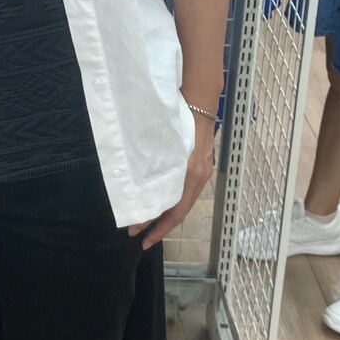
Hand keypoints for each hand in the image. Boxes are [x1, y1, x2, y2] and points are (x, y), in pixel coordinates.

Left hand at [131, 117, 216, 250]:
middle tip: (137, 234)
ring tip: (145, 221)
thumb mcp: (167, 144)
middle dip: (158, 225)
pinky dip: (171, 200)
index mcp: (191, 175)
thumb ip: (157, 165)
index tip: (141, 237)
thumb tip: (139, 189)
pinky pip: (185, 191)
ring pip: (182, 201)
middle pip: (179, 211)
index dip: (158, 227)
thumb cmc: (181, 120)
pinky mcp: (200, 167)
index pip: (176, 211)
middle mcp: (199, 177)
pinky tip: (159, 201)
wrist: (201, 103)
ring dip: (164, 213)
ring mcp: (202, 172)